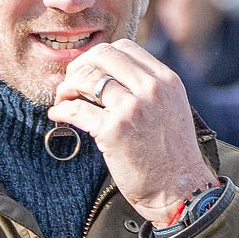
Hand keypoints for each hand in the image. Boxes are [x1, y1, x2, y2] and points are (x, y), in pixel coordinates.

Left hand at [47, 39, 218, 227]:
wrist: (180, 190)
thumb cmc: (172, 157)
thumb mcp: (170, 110)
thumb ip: (147, 90)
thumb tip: (108, 77)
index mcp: (166, 80)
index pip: (125, 47)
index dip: (99, 56)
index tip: (89, 71)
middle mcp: (152, 88)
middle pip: (102, 55)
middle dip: (80, 65)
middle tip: (71, 83)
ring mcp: (133, 108)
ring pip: (86, 78)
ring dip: (67, 87)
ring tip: (63, 100)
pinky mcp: (115, 130)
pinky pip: (76, 109)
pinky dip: (61, 111)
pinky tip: (58, 115)